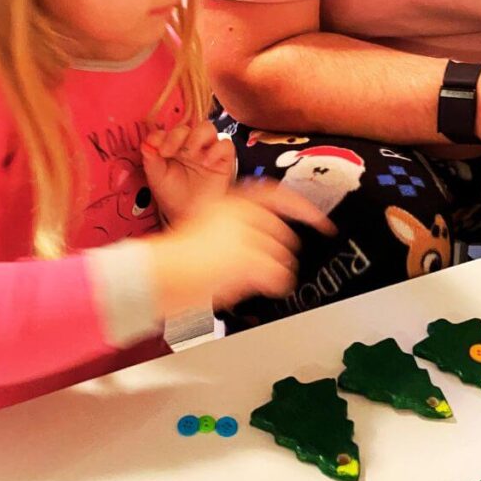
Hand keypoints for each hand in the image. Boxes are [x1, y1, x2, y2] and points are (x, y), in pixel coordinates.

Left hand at [142, 121, 234, 224]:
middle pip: (187, 127)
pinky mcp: (224, 160)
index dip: (161, 136)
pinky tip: (207, 162)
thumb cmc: (174, 196)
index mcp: (173, 147)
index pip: (167, 131)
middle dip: (176, 136)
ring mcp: (207, 151)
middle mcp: (190, 146)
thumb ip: (151, 160)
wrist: (189, 215)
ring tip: (191, 153)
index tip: (157, 149)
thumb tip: (147, 143)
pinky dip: (216, 150)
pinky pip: (226, 145)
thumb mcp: (157, 178)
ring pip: (207, 128)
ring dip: (197, 136)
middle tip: (169, 152)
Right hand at [149, 179, 336, 316]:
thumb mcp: (205, 223)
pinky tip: (269, 286)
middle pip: (281, 233)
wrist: (159, 273)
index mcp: (230, 200)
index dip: (303, 207)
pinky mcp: (248, 259)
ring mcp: (246, 235)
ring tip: (254, 277)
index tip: (321, 219)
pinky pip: (278, 274)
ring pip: (281, 255)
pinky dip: (277, 282)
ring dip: (275, 270)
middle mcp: (241, 213)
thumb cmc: (177, 255)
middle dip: (278, 252)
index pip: (276, 194)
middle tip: (268, 265)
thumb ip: (237, 224)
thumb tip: (265, 236)